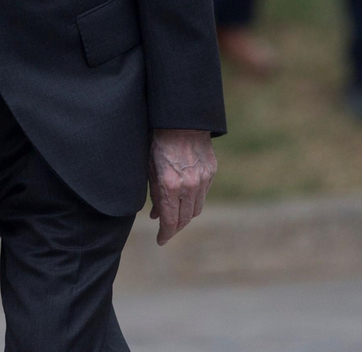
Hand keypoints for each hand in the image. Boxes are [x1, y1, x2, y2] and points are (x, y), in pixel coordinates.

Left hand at [148, 128, 215, 245]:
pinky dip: (194, 199)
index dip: (164, 234)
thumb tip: (155, 215)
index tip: (160, 240)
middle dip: (175, 227)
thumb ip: (153, 194)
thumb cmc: (159, 142)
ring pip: (196, 209)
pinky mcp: (211, 172)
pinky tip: (186, 196)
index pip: (170, 221)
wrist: (181, 121)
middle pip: (185, 219)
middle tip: (167, 229)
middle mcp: (188, 186)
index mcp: (169, 186)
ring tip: (176, 215)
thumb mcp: (150, 169)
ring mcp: (202, 180)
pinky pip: (204, 193)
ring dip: (186, 215)